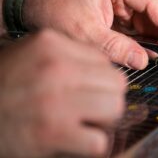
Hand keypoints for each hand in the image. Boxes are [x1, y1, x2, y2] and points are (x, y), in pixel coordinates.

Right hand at [0, 30, 126, 156]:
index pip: (104, 61)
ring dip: (105, 119)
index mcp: (52, 44)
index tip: (92, 89)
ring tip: (88, 122)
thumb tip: (104, 71)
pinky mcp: (51, 133)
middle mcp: (56, 68)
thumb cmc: (3, 83)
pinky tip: (77, 140)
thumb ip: (68, 57)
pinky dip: (92, 143)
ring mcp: (54, 100)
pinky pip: (98, 140)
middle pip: (116, 83)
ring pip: (114, 107)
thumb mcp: (31, 54)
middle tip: (95, 107)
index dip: (101, 78)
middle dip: (109, 97)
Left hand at [23, 0, 157, 69]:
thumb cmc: (52, 8)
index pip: (152, 5)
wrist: (31, 7)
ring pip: (152, 25)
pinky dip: (155, 43)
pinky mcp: (118, 19)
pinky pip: (141, 32)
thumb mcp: (84, 31)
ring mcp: (121, 6)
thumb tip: (143, 60)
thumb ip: (115, 46)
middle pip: (157, 15)